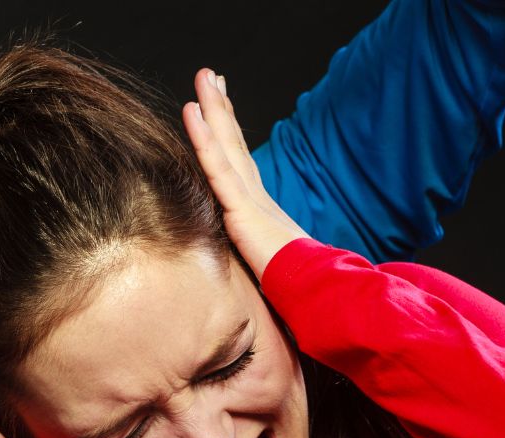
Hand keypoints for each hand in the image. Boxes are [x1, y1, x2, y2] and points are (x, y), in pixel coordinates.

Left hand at [182, 68, 308, 282]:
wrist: (312, 295)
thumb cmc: (293, 286)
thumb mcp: (264, 264)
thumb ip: (255, 252)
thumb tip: (253, 261)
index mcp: (257, 206)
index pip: (239, 161)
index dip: (228, 131)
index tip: (219, 103)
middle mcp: (254, 195)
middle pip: (233, 141)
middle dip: (221, 106)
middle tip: (210, 75)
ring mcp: (248, 199)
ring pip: (225, 145)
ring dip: (213, 108)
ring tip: (204, 77)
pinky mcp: (242, 209)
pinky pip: (217, 167)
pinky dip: (204, 139)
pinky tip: (192, 113)